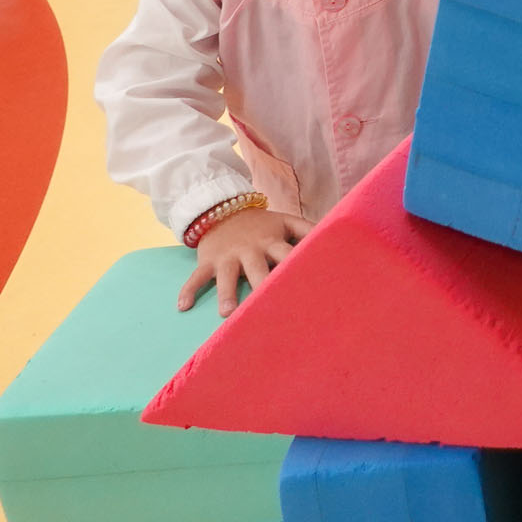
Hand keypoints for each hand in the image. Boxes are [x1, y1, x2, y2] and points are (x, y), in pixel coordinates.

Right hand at [178, 207, 312, 316]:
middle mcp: (250, 249)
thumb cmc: (262, 223)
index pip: (287, 254)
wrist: (223, 208)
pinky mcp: (208, 260)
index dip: (297, 267)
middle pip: (258, 269)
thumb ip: (310, 230)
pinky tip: (182, 306)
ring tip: (226, 313)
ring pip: (226, 276)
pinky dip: (188, 290)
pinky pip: (196, 276)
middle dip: (262, 285)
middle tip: (269, 307)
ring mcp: (227, 256)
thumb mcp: (286, 221)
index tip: (309, 286)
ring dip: (226, 294)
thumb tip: (339, 236)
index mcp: (272, 241)